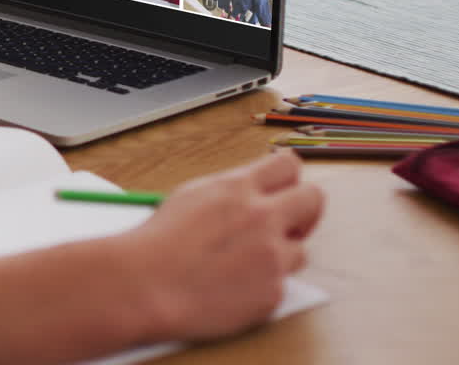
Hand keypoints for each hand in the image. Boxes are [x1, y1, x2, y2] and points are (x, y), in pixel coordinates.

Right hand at [121, 151, 323, 342]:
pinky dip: (261, 286)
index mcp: (238, 188)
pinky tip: (231, 287)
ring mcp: (271, 256)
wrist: (145, 286)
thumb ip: (230, 191)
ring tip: (241, 264)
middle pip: (313, 200)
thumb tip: (255, 189)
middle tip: (286, 225)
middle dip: (303, 212)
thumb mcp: (191, 196)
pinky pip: (281, 284)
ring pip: (300, 249)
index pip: (289, 165)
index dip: (288, 178)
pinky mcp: (273, 292)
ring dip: (279, 255)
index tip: (283, 190)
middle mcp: (262, 217)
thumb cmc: (158, 243)